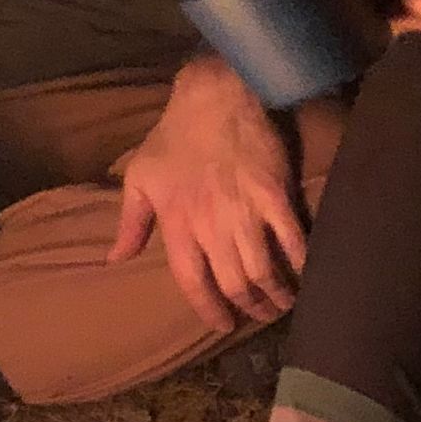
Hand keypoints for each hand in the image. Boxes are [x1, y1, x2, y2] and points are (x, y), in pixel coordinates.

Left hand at [112, 55, 304, 333]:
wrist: (215, 97)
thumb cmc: (173, 138)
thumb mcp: (139, 178)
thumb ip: (129, 224)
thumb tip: (114, 260)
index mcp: (177, 224)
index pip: (192, 283)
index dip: (209, 310)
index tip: (221, 324)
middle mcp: (212, 225)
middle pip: (234, 284)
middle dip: (248, 308)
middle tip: (257, 316)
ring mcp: (246, 212)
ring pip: (264, 270)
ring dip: (276, 295)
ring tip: (282, 305)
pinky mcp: (276, 196)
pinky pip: (293, 241)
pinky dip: (302, 265)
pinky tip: (307, 277)